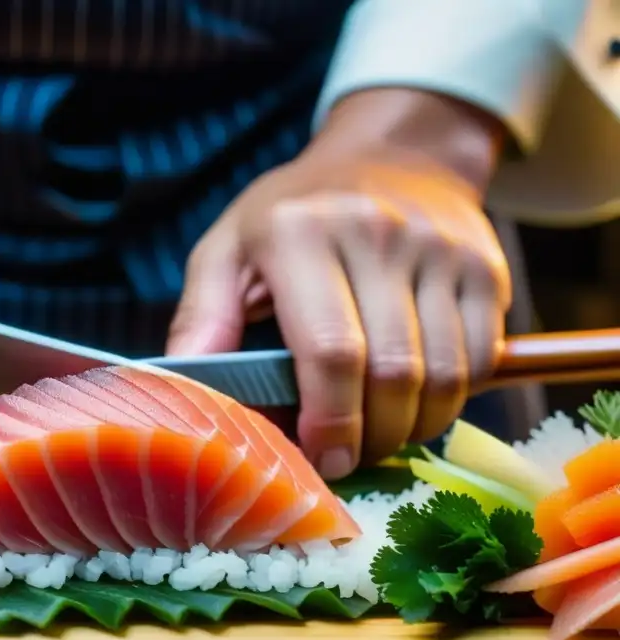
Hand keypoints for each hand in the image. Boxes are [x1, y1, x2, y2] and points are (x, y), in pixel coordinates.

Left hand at [167, 89, 509, 478]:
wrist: (393, 154)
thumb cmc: (294, 216)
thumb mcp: (229, 250)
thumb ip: (202, 317)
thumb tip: (178, 387)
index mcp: (299, 233)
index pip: (330, 350)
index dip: (329, 420)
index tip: (321, 459)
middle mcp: (377, 233)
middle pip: (392, 373)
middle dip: (371, 437)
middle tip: (347, 458)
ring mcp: (441, 249)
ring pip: (445, 376)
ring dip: (412, 428)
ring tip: (378, 435)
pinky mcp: (486, 267)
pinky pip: (479, 361)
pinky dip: (449, 399)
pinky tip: (414, 399)